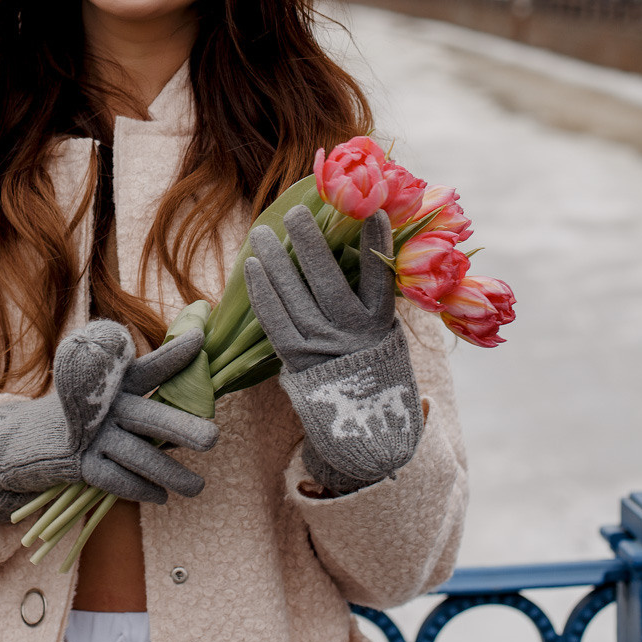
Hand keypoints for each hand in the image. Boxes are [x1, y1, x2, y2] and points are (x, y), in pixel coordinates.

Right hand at [0, 320, 218, 523]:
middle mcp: (107, 405)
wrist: (30, 437)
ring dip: (169, 473)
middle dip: (181, 428)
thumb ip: (149, 383)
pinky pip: (114, 479)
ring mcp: (93, 435)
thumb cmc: (87, 409)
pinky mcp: (80, 463)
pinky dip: (138, 489)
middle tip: (213, 439)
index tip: (201, 339)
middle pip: (149, 416)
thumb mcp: (112, 389)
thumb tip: (196, 376)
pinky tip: (161, 497)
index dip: (175, 353)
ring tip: (198, 486)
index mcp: (119, 380)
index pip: (151, 366)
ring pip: (137, 455)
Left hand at [244, 206, 421, 491]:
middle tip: (295, 212)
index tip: (373, 210)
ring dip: (277, 262)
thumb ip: (379, 299)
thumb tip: (374, 251)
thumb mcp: (389, 337)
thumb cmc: (376, 370)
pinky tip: (252, 266)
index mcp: (381, 326)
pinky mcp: (297, 361)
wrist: (365, 431)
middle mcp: (352, 335)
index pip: (380, 279)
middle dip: (311, 245)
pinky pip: (275, 322)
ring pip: (295, 298)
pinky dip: (262, 293)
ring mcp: (322, 348)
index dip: (377, 245)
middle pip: (329, 282)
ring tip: (262, 231)